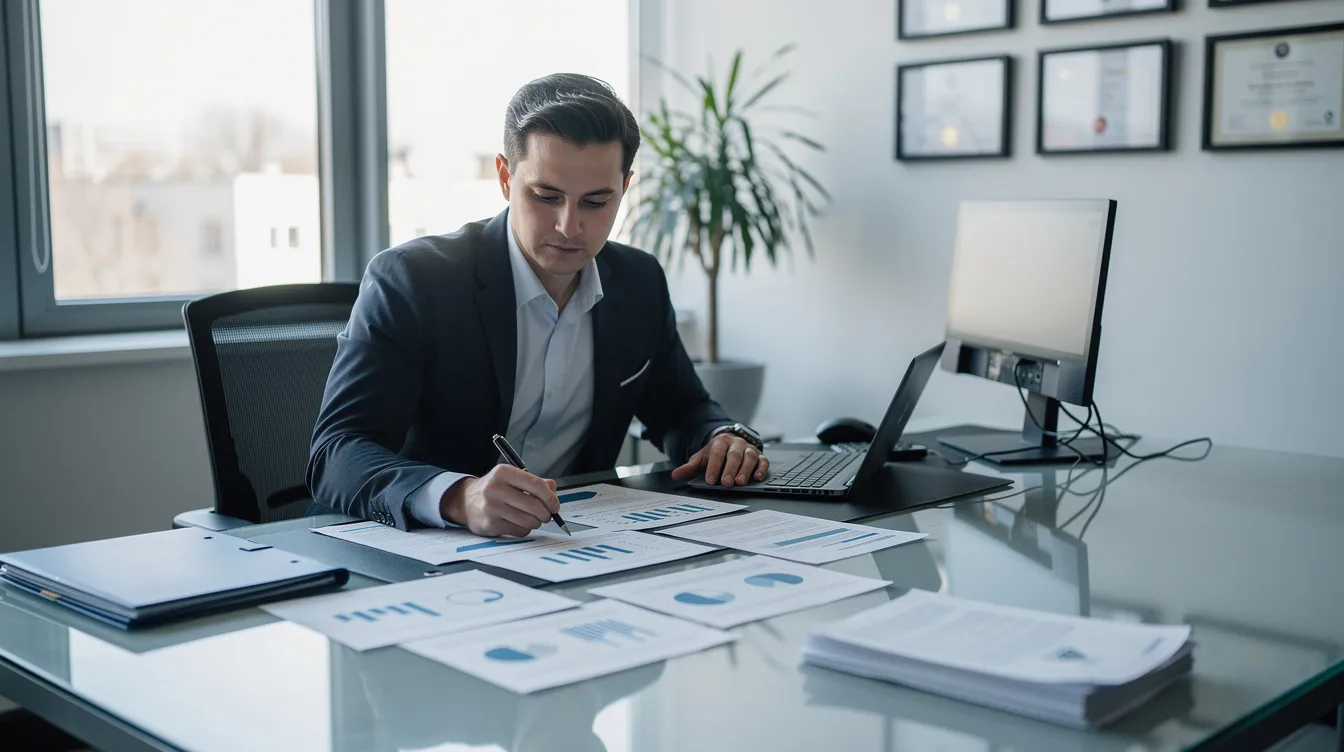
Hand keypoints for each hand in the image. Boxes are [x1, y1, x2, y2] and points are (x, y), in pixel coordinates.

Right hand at [439, 465, 559, 537]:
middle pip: (534, 505)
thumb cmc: (495, 489)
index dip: (550, 498)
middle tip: (546, 515)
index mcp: (504, 472)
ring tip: (531, 518)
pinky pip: (519, 531)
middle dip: (545, 513)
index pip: (536, 485)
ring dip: (535, 522)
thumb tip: (553, 493)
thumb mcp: (513, 478)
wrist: (466, 501)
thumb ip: (536, 483)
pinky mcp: (490, 524)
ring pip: (528, 520)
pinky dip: (524, 529)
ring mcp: (491, 507)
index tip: (555, 506)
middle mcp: (496, 488)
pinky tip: (519, 523)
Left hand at [670, 434, 769, 487]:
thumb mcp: (701, 459)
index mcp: (720, 442)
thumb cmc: (716, 455)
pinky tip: (757, 477)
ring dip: (745, 469)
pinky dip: (761, 469)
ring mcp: (749, 449)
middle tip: (726, 483)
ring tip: (740, 482)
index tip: (710, 480)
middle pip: (734, 455)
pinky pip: (763, 461)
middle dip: (730, 469)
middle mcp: (736, 443)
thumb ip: (689, 468)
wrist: (730, 444)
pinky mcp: (760, 456)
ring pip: (750, 457)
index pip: (716, 453)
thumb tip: (675, 475)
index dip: (713, 466)